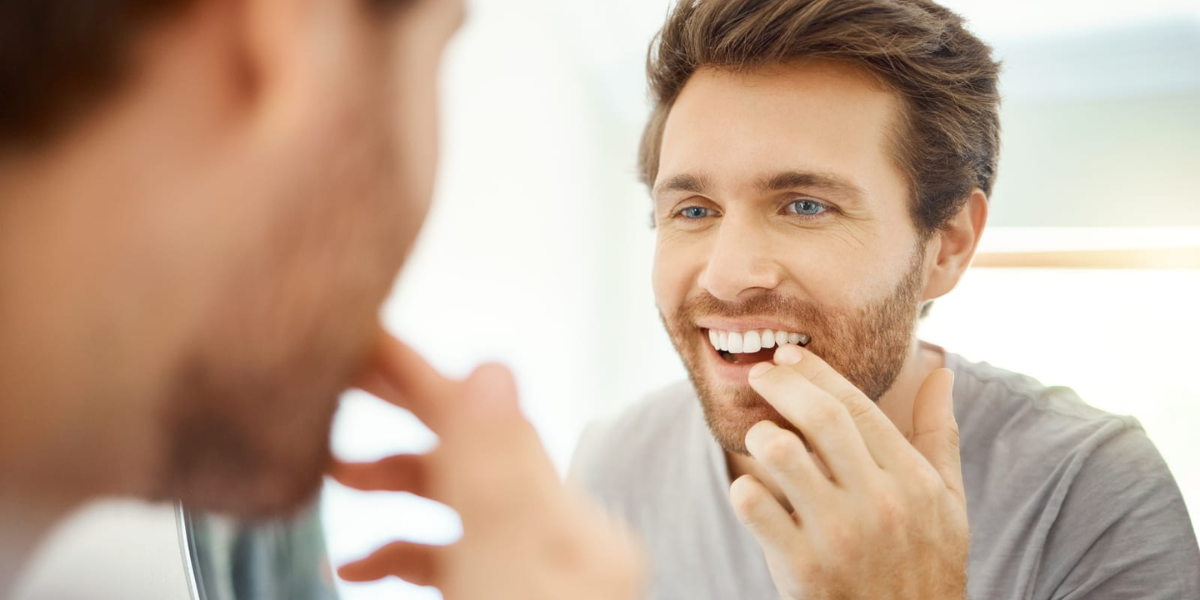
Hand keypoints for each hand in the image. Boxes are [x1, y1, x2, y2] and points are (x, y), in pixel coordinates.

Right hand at [329, 332, 644, 599]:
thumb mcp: (507, 574)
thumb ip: (494, 480)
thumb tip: (489, 367)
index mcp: (577, 527)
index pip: (490, 423)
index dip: (418, 376)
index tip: (358, 331)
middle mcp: (562, 542)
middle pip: (470, 453)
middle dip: (399, 416)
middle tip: (330, 383)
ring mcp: (533, 573)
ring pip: (456, 506)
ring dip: (392, 484)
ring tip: (328, 473)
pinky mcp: (503, 597)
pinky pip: (449, 561)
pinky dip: (399, 553)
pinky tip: (350, 565)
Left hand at [731, 344, 967, 599]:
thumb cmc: (926, 566)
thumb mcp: (949, 504)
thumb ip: (939, 436)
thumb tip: (942, 372)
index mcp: (913, 480)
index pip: (857, 405)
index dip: (816, 372)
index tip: (788, 356)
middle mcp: (879, 503)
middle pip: (821, 417)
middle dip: (782, 385)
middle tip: (758, 374)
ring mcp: (839, 536)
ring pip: (783, 454)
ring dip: (761, 435)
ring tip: (757, 436)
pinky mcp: (803, 569)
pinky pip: (756, 507)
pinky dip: (744, 490)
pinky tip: (750, 491)